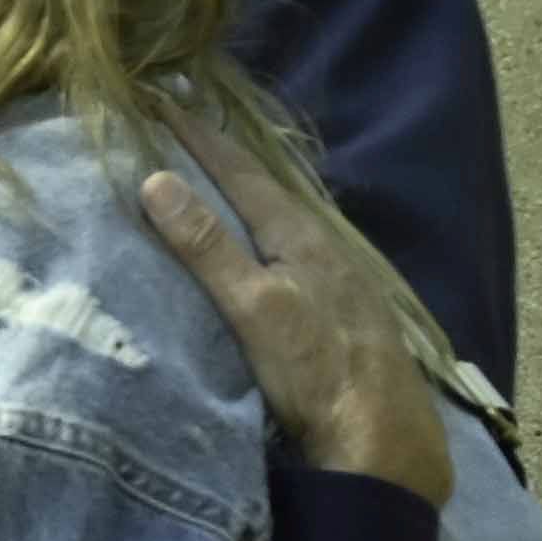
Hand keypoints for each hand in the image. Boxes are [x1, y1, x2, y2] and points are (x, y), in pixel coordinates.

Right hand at [140, 148, 464, 508]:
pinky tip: (260, 256)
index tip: (162, 99)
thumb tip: (157, 179)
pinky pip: (292, 256)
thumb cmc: (317, 372)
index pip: (241, 172)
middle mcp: (324, 248)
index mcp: (301, 236)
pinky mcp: (341, 315)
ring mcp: (338, 281)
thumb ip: (208, 246)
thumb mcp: (255, 306)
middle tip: (184, 130)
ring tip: (213, 184)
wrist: (383, 441)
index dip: (200, 137)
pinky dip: (262, 240)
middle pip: (267, 191)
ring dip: (245, 202)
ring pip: (284, 224)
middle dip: (223, 161)